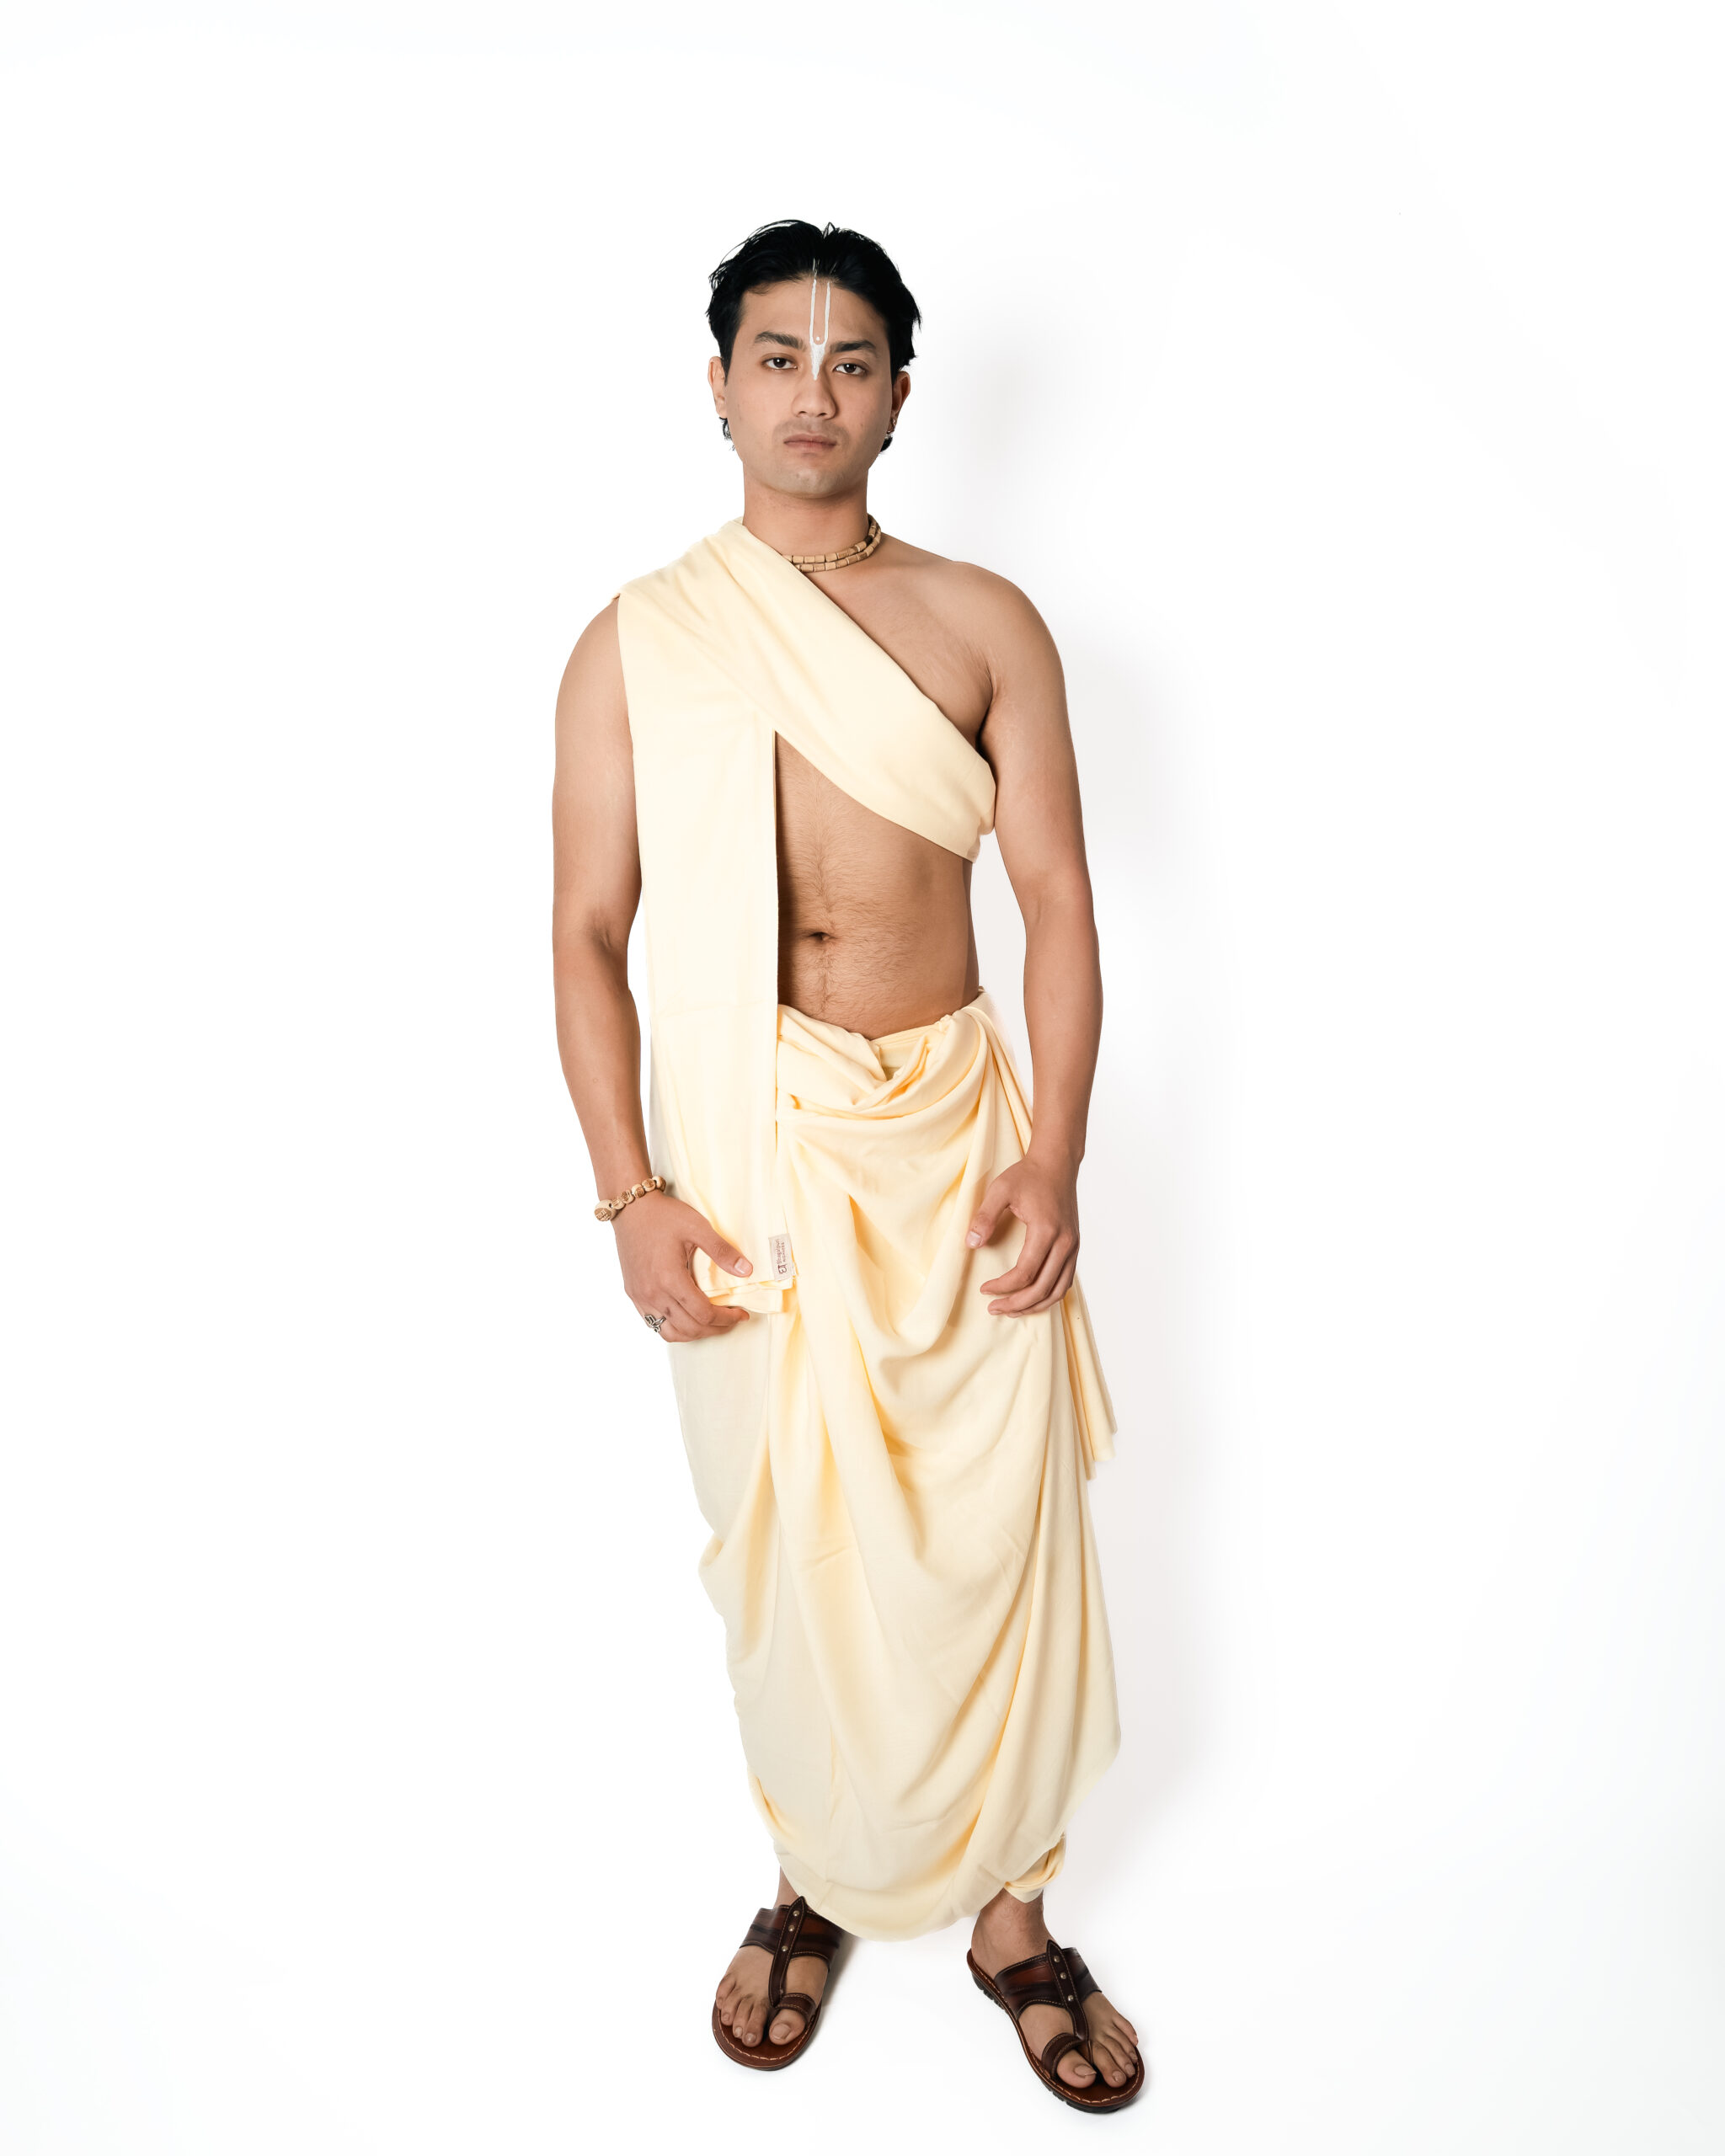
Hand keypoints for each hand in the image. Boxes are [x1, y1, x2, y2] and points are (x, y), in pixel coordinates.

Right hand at [612, 1192, 752, 1342]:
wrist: (631, 1209)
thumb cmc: (663, 1215)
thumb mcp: (698, 1227)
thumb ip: (722, 1251)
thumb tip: (747, 1271)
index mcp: (669, 1278)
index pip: (703, 1314)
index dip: (727, 1318)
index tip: (741, 1314)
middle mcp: (653, 1293)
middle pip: (689, 1328)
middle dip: (716, 1329)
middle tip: (732, 1320)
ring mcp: (641, 1296)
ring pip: (669, 1333)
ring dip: (694, 1333)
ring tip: (711, 1324)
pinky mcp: (634, 1294)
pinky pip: (654, 1323)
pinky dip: (674, 1327)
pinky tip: (687, 1317)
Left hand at [966, 1154, 1078, 1315]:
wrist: (1057, 1164)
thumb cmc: (1028, 1175)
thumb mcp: (1000, 1190)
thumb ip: (984, 1217)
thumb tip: (971, 1244)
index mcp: (1047, 1230)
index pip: (1025, 1273)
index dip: (1003, 1287)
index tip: (984, 1289)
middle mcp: (1065, 1243)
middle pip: (1043, 1289)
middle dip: (1017, 1304)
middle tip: (994, 1309)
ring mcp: (1073, 1246)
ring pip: (1058, 1290)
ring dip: (1035, 1306)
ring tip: (1011, 1310)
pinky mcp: (1075, 1247)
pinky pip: (1065, 1281)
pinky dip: (1049, 1295)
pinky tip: (1031, 1298)